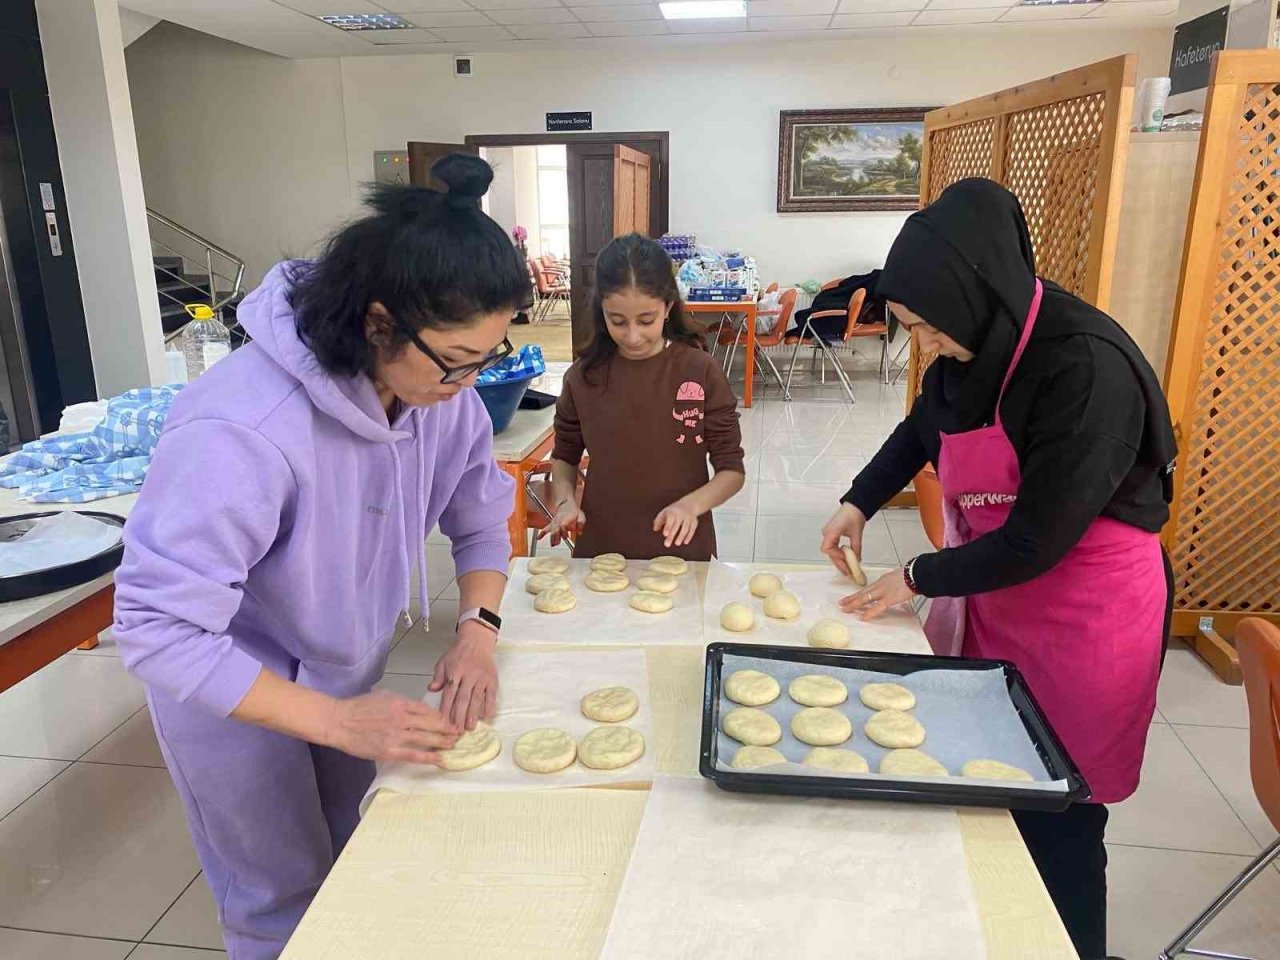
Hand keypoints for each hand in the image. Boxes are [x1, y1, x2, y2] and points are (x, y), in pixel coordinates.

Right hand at [323, 690, 458, 764]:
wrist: (339, 721)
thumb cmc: (358, 707)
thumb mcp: (382, 695)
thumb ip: (400, 701)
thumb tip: (415, 709)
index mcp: (399, 703)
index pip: (426, 710)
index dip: (440, 717)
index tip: (449, 721)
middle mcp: (401, 718)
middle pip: (430, 724)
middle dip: (447, 728)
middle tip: (459, 732)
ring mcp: (395, 735)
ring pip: (425, 738)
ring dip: (442, 741)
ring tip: (454, 744)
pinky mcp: (388, 751)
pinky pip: (412, 755)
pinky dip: (427, 757)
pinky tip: (439, 758)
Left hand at [429, 622, 498, 729]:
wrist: (476, 641)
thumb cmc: (458, 653)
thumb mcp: (443, 662)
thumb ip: (437, 677)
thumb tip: (431, 690)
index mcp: (454, 672)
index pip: (450, 694)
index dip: (447, 709)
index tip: (444, 722)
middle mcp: (469, 675)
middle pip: (463, 698)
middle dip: (460, 715)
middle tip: (458, 730)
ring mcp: (481, 678)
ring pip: (477, 698)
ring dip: (474, 714)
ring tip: (471, 727)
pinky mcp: (492, 679)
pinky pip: (491, 694)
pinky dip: (490, 705)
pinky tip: (487, 716)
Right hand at [541, 498, 584, 546]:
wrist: (566, 504)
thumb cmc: (573, 511)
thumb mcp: (580, 516)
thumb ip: (581, 524)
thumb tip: (580, 532)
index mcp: (565, 520)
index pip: (562, 526)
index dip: (563, 531)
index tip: (566, 537)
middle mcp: (558, 522)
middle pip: (555, 530)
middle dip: (556, 537)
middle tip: (557, 543)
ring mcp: (554, 523)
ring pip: (551, 531)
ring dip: (551, 538)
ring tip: (552, 544)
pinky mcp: (551, 524)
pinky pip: (545, 529)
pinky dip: (541, 533)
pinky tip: (538, 538)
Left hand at [653, 496, 699, 547]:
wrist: (689, 505)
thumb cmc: (673, 512)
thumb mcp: (664, 513)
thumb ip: (658, 521)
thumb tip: (655, 529)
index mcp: (672, 511)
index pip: (670, 519)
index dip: (668, 527)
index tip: (665, 534)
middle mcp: (681, 514)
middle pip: (677, 525)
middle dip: (672, 535)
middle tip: (667, 544)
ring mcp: (689, 518)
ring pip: (686, 528)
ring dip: (681, 536)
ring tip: (677, 544)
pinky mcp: (694, 522)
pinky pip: (692, 530)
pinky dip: (689, 536)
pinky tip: (685, 542)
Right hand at [821, 503, 866, 576]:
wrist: (854, 506)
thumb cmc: (854, 515)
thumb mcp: (857, 534)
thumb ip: (856, 548)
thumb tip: (857, 560)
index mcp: (831, 532)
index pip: (827, 549)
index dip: (836, 557)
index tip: (846, 561)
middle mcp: (827, 533)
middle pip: (829, 552)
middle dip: (839, 562)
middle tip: (848, 571)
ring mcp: (828, 534)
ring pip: (831, 551)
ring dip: (839, 559)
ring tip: (848, 567)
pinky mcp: (832, 534)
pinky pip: (833, 547)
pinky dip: (839, 553)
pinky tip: (846, 558)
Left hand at [838, 569, 912, 620]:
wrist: (917, 573)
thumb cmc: (912, 574)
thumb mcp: (900, 577)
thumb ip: (894, 583)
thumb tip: (895, 588)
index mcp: (883, 580)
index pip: (867, 588)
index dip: (858, 593)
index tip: (852, 597)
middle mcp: (880, 585)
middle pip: (862, 593)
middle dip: (851, 598)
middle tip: (841, 603)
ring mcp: (883, 592)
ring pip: (864, 599)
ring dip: (853, 604)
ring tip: (844, 609)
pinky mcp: (889, 599)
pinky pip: (875, 607)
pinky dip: (867, 613)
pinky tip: (861, 617)